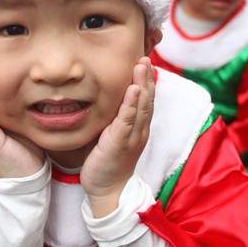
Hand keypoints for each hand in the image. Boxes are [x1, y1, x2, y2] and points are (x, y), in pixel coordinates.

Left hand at [81, 57, 154, 216]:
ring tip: (143, 64)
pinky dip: (131, 103)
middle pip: (147, 98)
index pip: (144, 100)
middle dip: (147, 76)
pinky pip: (127, 120)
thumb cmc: (106, 163)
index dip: (146, 80)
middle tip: (146, 55)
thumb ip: (110, 118)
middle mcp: (139, 130)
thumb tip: (100, 98)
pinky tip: (134, 89)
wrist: (107, 191)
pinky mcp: (121, 143)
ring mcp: (132, 136)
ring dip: (143, 83)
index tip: (144, 61)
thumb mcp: (108, 135)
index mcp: (137, 127)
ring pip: (141, 105)